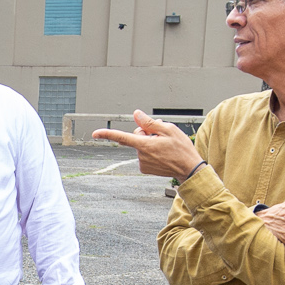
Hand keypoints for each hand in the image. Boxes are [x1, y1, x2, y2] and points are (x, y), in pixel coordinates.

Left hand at [88, 112, 203, 180]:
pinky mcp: (145, 168)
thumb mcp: (168, 129)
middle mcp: (141, 155)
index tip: (95, 133)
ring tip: (165, 148)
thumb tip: (137, 114)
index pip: (122, 137)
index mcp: (144, 145)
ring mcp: (142, 163)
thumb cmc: (182, 149)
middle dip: (147, 133)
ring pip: (141, 145)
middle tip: (162, 137)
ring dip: (151, 143)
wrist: (189, 170)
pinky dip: (151, 152)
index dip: (107, 134)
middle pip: (136, 136)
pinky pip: (144, 154)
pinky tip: (163, 154)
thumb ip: (149, 122)